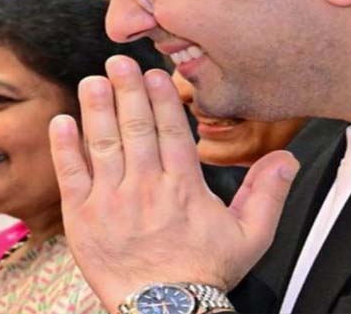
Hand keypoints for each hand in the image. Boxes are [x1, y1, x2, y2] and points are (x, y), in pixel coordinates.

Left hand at [49, 55, 299, 310]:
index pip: (171, 130)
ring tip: (93, 80)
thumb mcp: (252, 236)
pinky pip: (71, 176)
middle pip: (135, 128)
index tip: (155, 72)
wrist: (167, 312)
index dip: (162, 97)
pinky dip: (65, 148)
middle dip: (127, 90)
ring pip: (103, 145)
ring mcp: (111, 202)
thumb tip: (287, 158)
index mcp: (184, 187)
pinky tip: (62, 121)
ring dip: (96, 109)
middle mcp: (146, 188)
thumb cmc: (207, 273)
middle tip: (118, 61)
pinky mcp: (84, 219)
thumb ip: (270, 193)